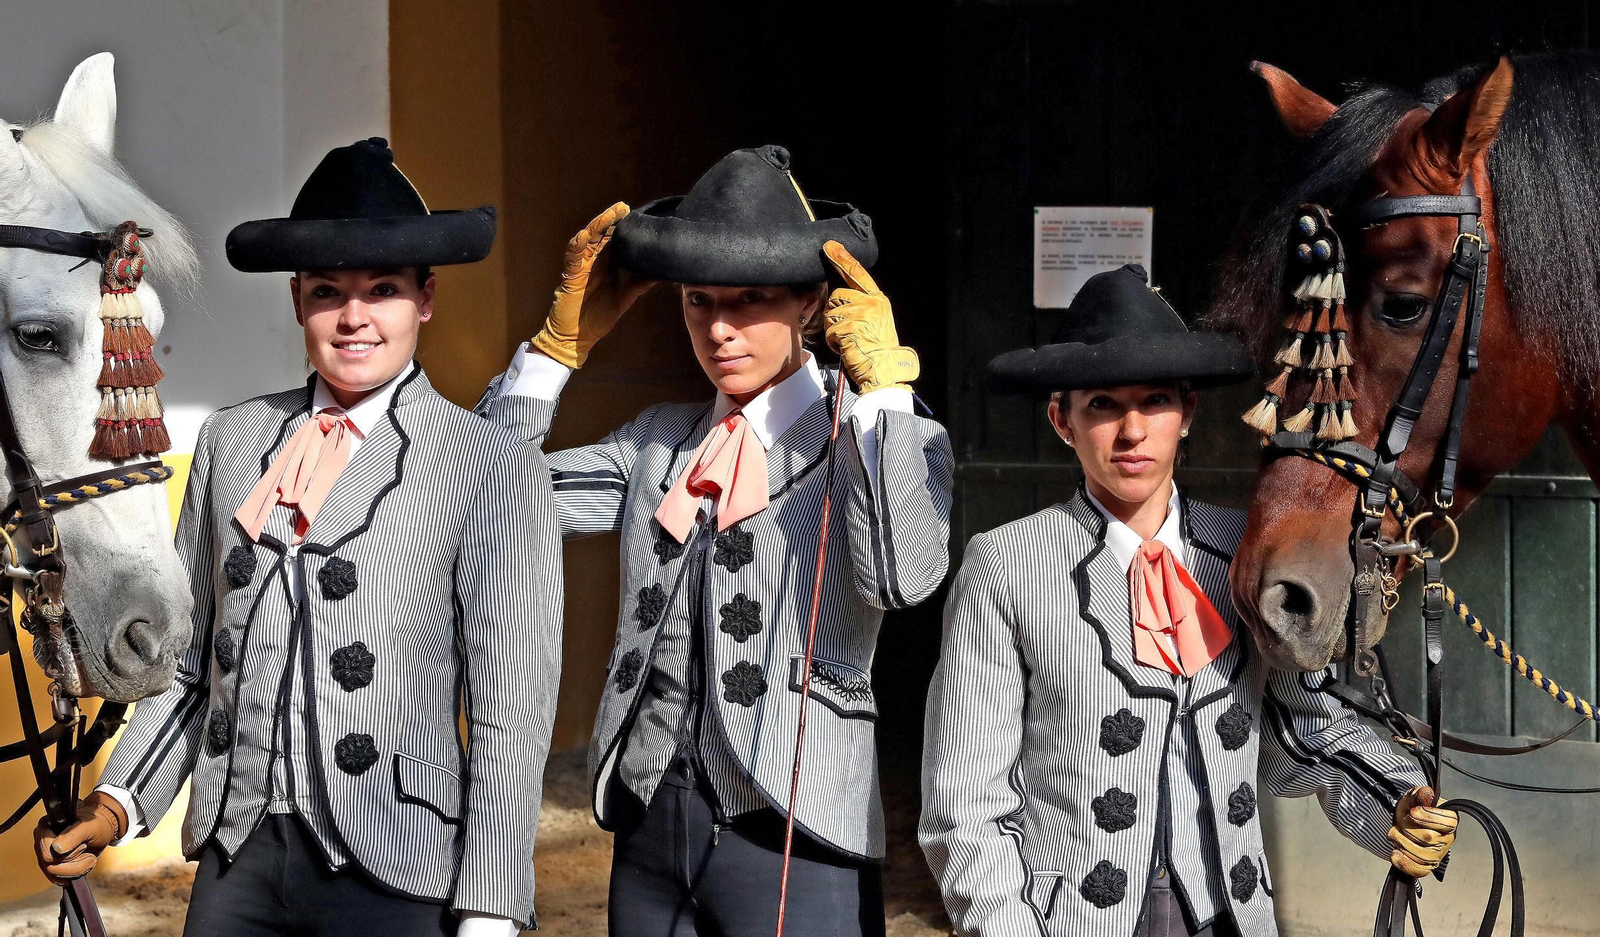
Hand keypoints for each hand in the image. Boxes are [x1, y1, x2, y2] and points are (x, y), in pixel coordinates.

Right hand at [33, 791, 127, 884]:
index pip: (47, 852)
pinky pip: (57, 880)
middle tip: (90, 854)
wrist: (101, 832)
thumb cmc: (96, 825)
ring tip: (89, 858)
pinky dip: (74, 875)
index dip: (69, 854)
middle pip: (50, 866)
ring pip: (53, 875)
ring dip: (77, 870)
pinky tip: (83, 865)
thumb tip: (56, 848)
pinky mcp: (50, 865)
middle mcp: (41, 841)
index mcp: (46, 826)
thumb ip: (73, 836)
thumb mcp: (90, 827)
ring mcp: (44, 854)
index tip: (84, 846)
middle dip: (75, 863)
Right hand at [530, 202, 657, 368]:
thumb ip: (640, 283)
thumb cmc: (600, 315)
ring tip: (610, 215)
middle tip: (625, 207)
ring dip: (598, 226)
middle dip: (613, 220)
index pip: (617, 240)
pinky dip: (577, 246)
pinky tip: (584, 236)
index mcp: (608, 264)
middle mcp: (594, 261)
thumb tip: (662, 273)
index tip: (642, 215)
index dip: (626, 227)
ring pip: (588, 240)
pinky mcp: (570, 275)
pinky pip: (572, 257)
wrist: (579, 336)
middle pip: (603, 235)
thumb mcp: (626, 297)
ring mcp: (582, 266)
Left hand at [821, 241, 919, 393]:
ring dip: (834, 329)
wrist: (884, 369)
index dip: (842, 258)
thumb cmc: (877, 349)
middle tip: (848, 330)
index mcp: (878, 300)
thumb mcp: (875, 321)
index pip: (857, 274)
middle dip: (836, 313)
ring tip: (849, 340)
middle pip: (837, 296)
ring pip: (831, 313)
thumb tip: (840, 297)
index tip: (830, 246)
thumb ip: (862, 305)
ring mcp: (861, 314)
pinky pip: (830, 330)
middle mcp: (871, 303)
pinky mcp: (850, 327)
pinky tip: (846, 348)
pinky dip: (834, 342)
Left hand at [1387, 785, 1456, 878]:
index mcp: (1450, 821)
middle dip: (1409, 829)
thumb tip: (1426, 794)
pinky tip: (1394, 854)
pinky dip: (1406, 864)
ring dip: (1403, 844)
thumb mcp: (1414, 796)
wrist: (1402, 821)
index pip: (1448, 822)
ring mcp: (1438, 854)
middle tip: (1400, 823)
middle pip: (1430, 839)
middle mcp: (1447, 839)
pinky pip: (1420, 871)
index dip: (1429, 817)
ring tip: (1393, 834)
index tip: (1412, 812)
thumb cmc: (1412, 808)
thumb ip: (1420, 794)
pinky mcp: (1427, 865)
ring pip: (1424, 856)